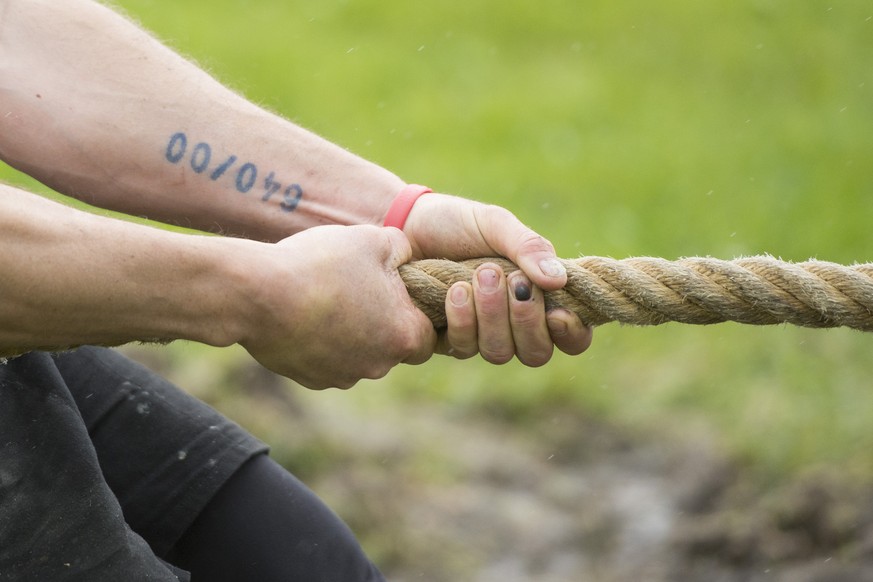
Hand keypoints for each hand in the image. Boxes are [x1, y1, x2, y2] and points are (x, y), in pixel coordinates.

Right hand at [238, 225, 435, 388]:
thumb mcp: (372, 239)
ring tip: (328, 297)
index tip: (400, 292)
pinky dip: (323, 342)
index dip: (418, 311)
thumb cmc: (321, 264)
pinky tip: (305, 314)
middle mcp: (379, 365)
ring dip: (353, 332)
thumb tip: (406, 257)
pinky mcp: (313, 380)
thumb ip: (402, 248)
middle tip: (362, 290)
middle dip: (384, 321)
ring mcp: (344, 376)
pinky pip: (329, 361)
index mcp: (403, 335)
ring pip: (361, 354)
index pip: (429, 334)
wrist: (257, 294)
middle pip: (394, 346)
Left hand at [402, 193, 592, 364]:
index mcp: (538, 295)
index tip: (556, 312)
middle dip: (526, 321)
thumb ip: (528, 247)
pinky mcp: (448, 339)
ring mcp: (481, 334)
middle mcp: (514, 322)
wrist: (404, 225)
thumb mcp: (495, 224)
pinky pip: (464, 348)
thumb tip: (559, 280)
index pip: (572, 335)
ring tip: (479, 275)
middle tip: (510, 279)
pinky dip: (462, 320)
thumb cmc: (457, 222)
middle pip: (537, 353)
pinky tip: (454, 290)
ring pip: (500, 353)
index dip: (572, 334)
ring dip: (492, 316)